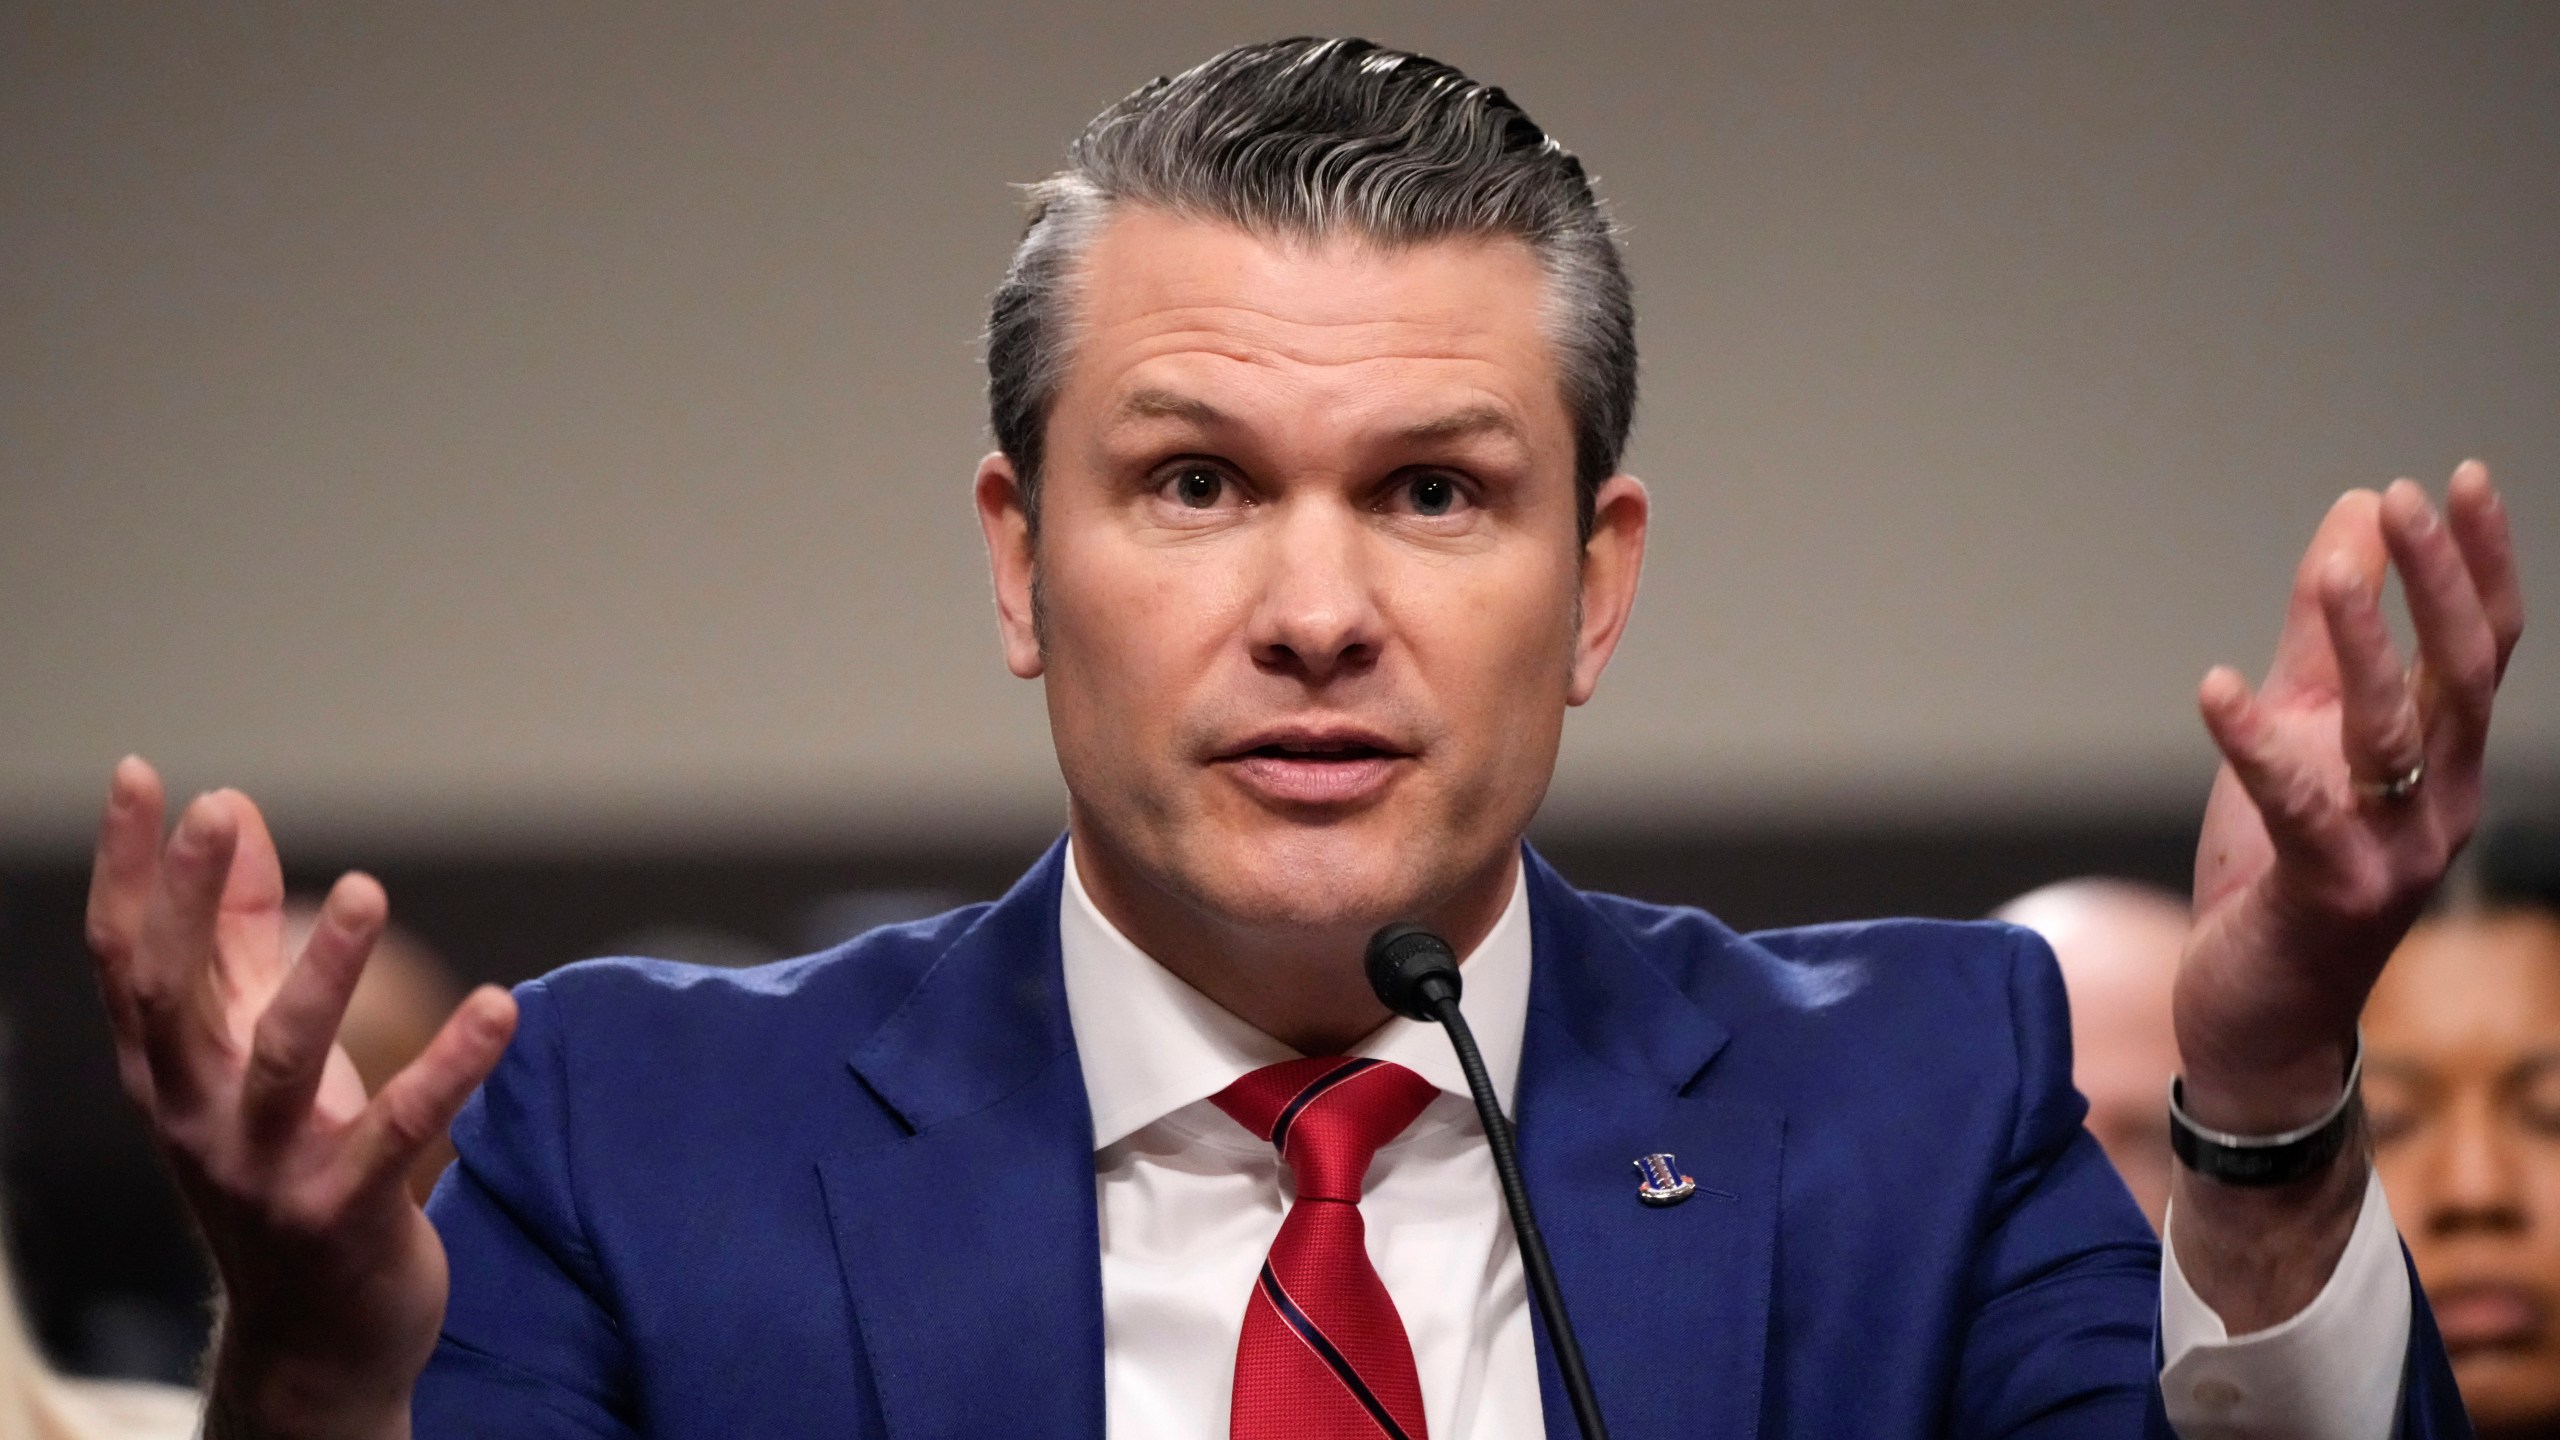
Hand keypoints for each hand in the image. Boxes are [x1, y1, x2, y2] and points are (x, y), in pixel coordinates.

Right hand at [85, 758, 517, 1439]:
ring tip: (364, 887)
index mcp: (166, 1076)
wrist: (316, 1337)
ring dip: (322, 972)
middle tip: (221, 813)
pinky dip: (450, 1067)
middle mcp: (195, 1120)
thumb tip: (235, 817)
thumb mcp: (248, 1054)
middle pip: (171, 1000)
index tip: (142, 776)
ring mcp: (264, 1173)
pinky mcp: (344, 1215)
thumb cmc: (285, 1168)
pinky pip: (399, 1132)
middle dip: (186, 904)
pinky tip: (501, 1004)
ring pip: (281, 1060)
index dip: (127, 870)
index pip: (124, 960)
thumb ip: (238, 939)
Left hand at [2176, 463, 2522, 1128]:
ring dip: (2363, 645)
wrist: (2261, 1015)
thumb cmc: (2284, 869)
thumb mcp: (2306, 736)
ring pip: (2391, 733)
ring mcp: (2394, 853)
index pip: (2487, 648)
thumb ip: (2325, 638)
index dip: (2480, 563)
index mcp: (2448, 763)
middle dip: (2435, 584)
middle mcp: (2443, 804)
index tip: (2463, 479)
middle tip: (2401, 499)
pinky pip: (2297, 807)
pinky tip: (2214, 685)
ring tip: (2327, 569)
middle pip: (2461, 677)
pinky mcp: (2329, 893)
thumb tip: (2353, 516)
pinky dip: (2254, 743)